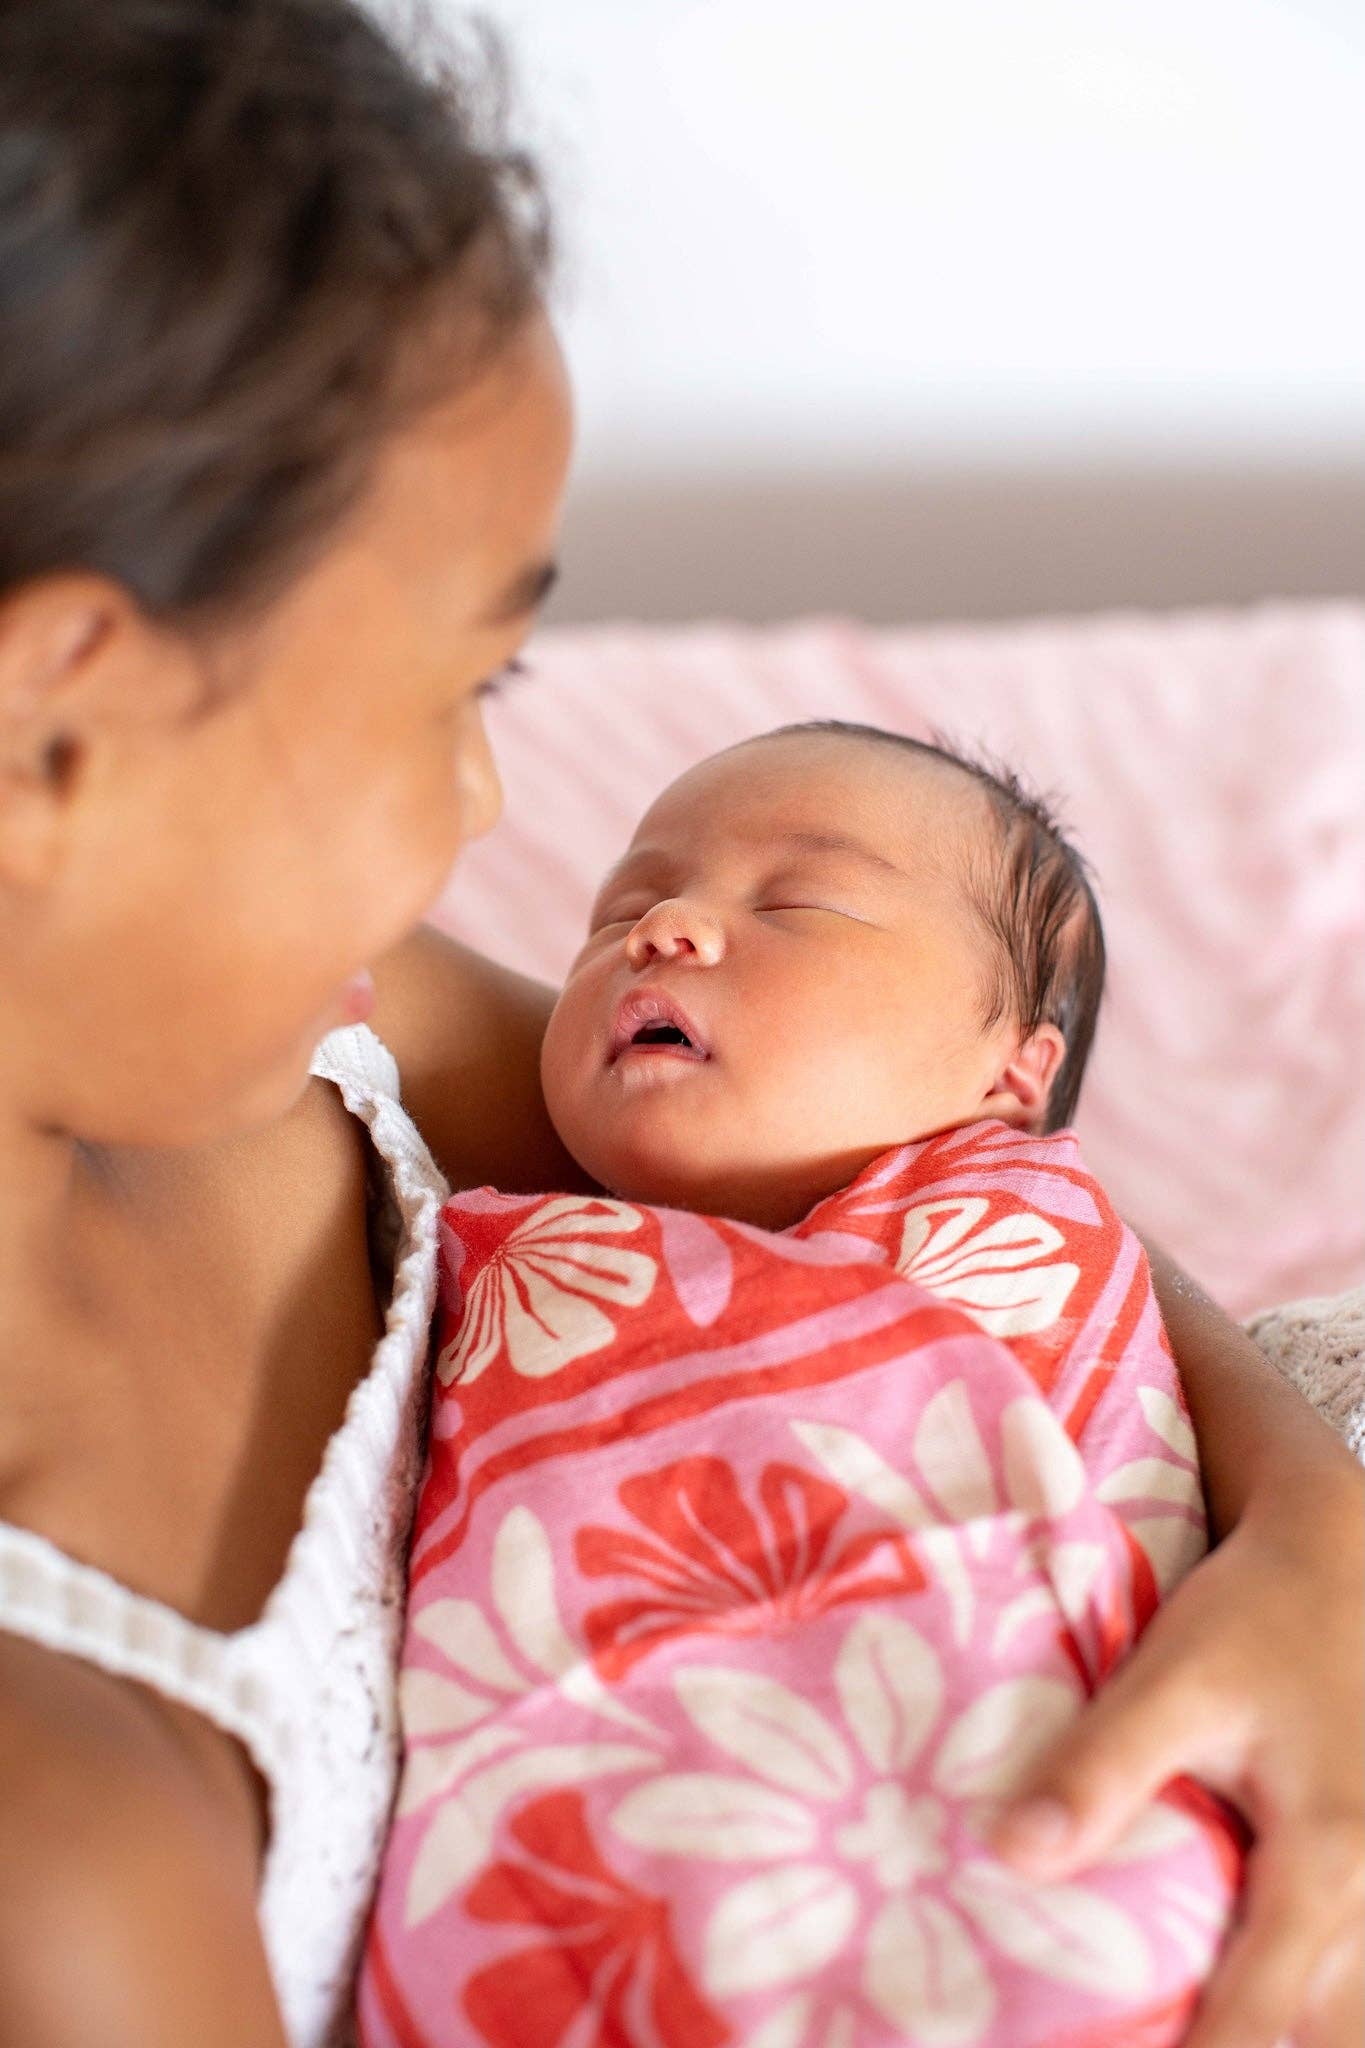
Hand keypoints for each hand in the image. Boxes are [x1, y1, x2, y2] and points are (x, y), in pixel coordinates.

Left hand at [989, 1486, 1364, 2047]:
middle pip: (1324, 2035)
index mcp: (1327, 1858)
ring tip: (1183, 2026)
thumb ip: (1099, 1768)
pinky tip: (1264, 2002)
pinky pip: (1361, 1976)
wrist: (1346, 1558)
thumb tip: (1011, 1858)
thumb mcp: (1171, 1680)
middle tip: (1149, 2044)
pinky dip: (1318, 2005)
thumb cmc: (1256, 1616)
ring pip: (1351, 2015)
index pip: (1261, 2015)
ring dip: (1290, 2030)